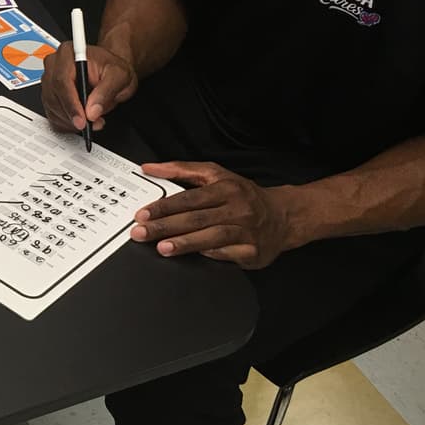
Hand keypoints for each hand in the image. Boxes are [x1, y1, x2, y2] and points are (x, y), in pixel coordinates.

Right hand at [42, 42, 136, 132]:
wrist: (110, 70)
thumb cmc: (111, 68)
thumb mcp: (119, 75)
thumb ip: (106, 91)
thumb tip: (92, 110)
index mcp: (69, 53)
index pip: (62, 80)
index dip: (71, 103)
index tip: (82, 119)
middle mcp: (54, 65)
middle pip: (53, 95)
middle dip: (71, 115)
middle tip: (89, 125)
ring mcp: (49, 80)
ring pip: (51, 107)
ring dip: (70, 121)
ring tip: (91, 122)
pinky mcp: (49, 94)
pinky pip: (52, 114)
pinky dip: (66, 123)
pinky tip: (81, 121)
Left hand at [131, 162, 296, 268]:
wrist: (283, 216)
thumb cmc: (243, 195)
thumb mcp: (215, 174)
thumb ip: (180, 170)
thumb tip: (149, 168)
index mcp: (225, 188)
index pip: (189, 198)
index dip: (164, 206)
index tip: (143, 214)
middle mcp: (236, 208)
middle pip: (196, 218)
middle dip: (165, 226)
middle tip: (141, 233)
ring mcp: (246, 231)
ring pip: (211, 237)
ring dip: (185, 243)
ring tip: (162, 248)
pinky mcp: (253, 251)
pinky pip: (227, 254)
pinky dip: (210, 255)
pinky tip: (193, 257)